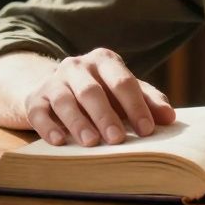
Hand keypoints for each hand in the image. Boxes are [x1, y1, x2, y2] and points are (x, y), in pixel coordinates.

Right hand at [24, 48, 175, 146]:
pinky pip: (39, 111)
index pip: (123, 81)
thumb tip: (169, 117)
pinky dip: (48, 127)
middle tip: (118, 139)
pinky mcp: (35, 99)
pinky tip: (59, 142)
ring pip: (65, 100)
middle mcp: (77, 66)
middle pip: (92, 90)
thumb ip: (147, 102)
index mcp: (104, 61)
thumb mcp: (124, 94)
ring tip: (91, 143)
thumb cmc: (101, 94)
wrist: (55, 90)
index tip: (147, 130)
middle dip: (106, 115)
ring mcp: (53, 81)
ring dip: (78, 122)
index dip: (136, 106)